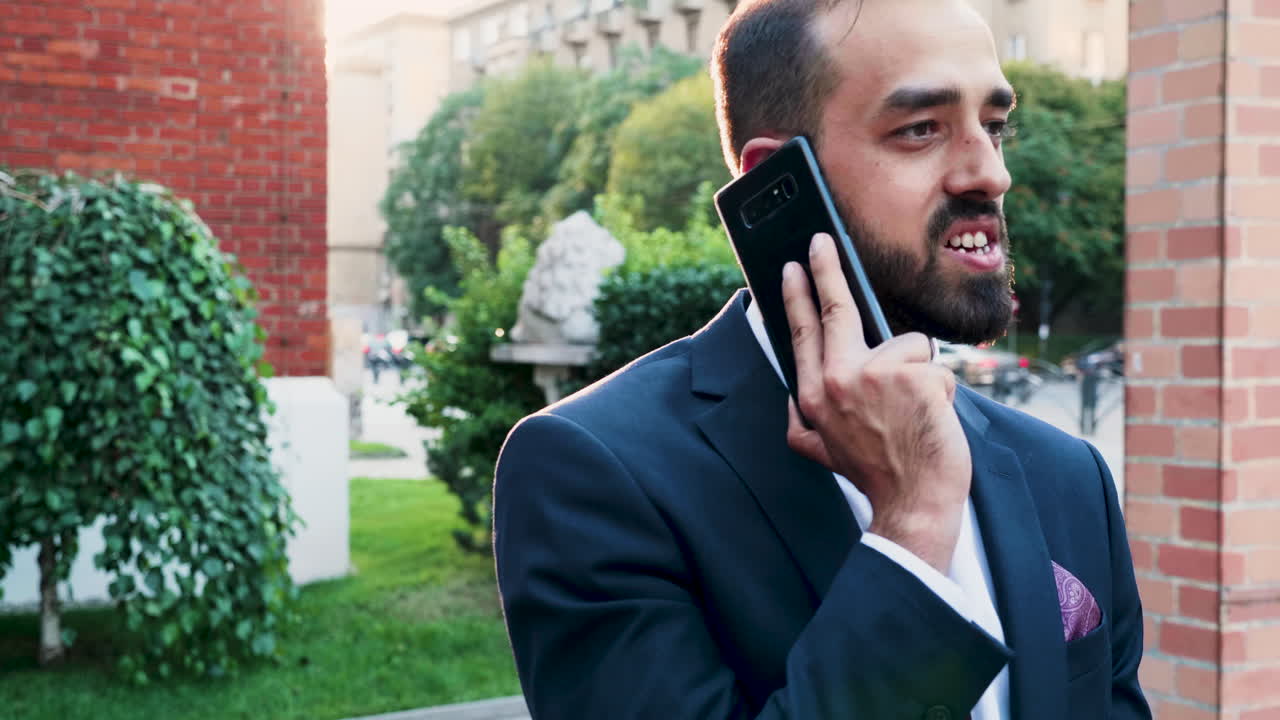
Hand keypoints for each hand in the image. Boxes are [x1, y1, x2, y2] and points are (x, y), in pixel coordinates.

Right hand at [781, 234, 971, 573]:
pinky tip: (932, 418)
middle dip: (827, 270)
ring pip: (907, 347)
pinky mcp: (911, 376)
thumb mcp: (819, 452)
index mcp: (812, 396)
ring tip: (914, 415)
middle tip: (822, 240)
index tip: (792, 268)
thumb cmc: (875, 473)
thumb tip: (788, 401)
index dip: (797, 296)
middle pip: (836, 310)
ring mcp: (872, 375)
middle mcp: (835, 380)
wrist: (914, 501)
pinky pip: (936, 367)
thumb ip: (801, 423)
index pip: (803, 332)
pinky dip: (942, 392)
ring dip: (920, 378)